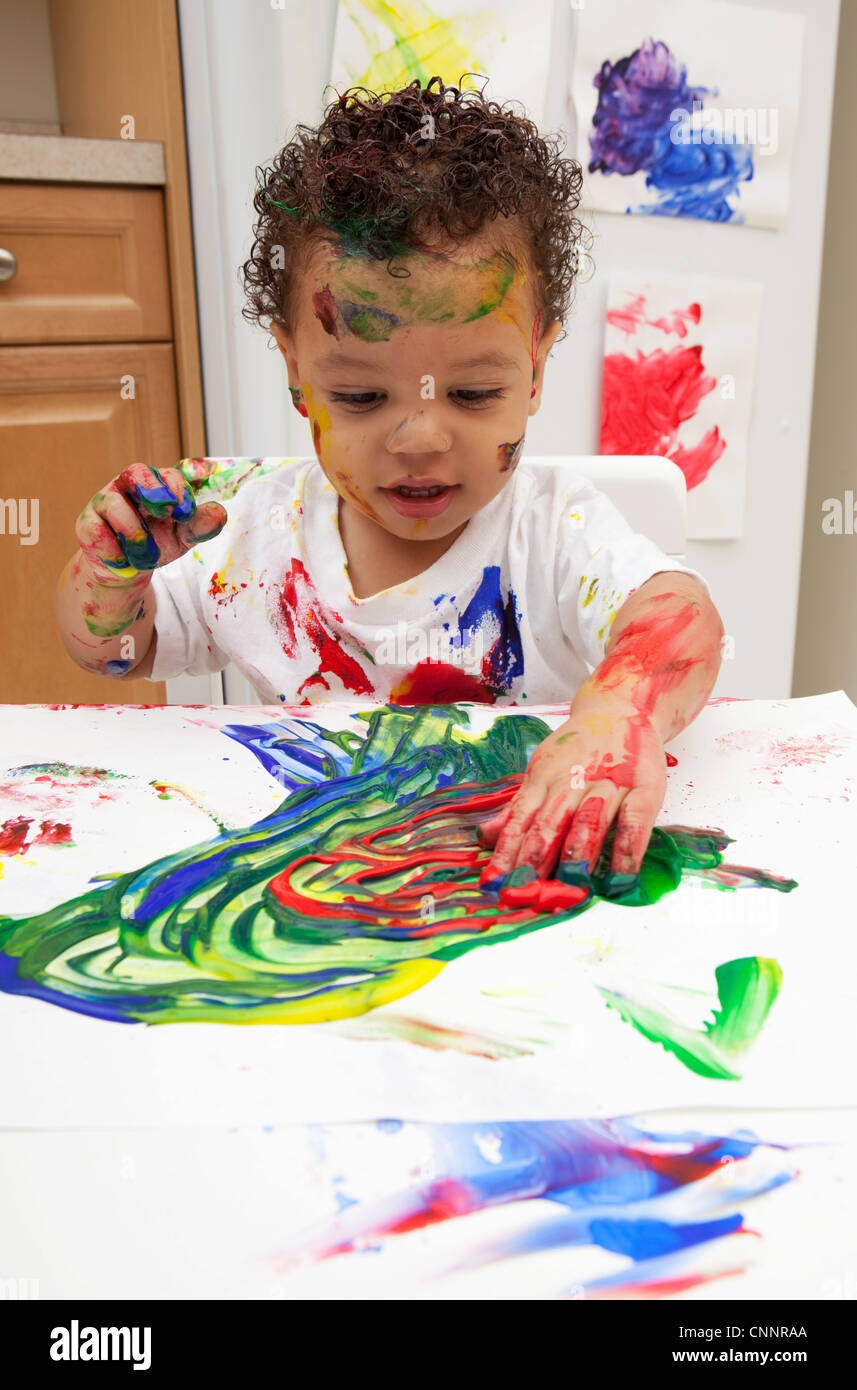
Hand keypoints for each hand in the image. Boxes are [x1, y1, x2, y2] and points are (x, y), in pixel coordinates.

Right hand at [75, 461, 227, 584]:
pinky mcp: (86, 524)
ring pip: (114, 505)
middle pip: (135, 471)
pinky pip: (97, 532)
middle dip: (152, 490)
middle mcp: (129, 486)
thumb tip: (220, 513)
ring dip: (134, 534)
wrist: (130, 570)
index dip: (179, 489)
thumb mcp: (184, 536)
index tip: (187, 512)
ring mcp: (104, 502)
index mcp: (157, 484)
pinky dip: (114, 551)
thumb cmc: (158, 543)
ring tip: (147, 556)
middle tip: (167, 510)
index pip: (168, 474)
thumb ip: (200, 524)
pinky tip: (125, 562)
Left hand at [477, 697, 668, 885]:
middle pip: (550, 823)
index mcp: (543, 779)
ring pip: (588, 822)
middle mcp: (572, 781)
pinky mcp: (642, 787)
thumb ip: (518, 808)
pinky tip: (620, 878)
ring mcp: (608, 782)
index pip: (521, 819)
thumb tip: (483, 837)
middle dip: (535, 860)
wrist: (620, 709)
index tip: (492, 882)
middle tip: (523, 892)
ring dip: (577, 855)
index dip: (506, 852)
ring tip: (566, 888)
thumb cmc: (578, 751)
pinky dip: (627, 850)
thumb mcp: (542, 772)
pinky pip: (634, 821)